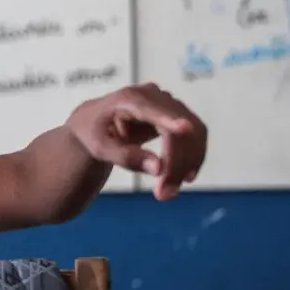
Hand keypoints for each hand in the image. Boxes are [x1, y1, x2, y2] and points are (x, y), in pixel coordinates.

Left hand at [64, 83, 206, 200]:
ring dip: (187, 165)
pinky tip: (184, 177)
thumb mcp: (100, 148)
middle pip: (177, 128)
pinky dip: (193, 159)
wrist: (96, 123)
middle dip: (176, 164)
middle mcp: (153, 95)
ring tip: (168, 192)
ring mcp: (168, 103)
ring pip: (193, 134)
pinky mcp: (178, 114)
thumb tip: (158, 168)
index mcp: (129, 99)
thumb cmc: (94, 132)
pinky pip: (195, 137)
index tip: (185, 129)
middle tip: (164, 195)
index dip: (170, 120)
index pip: (152, 110)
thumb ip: (125, 157)